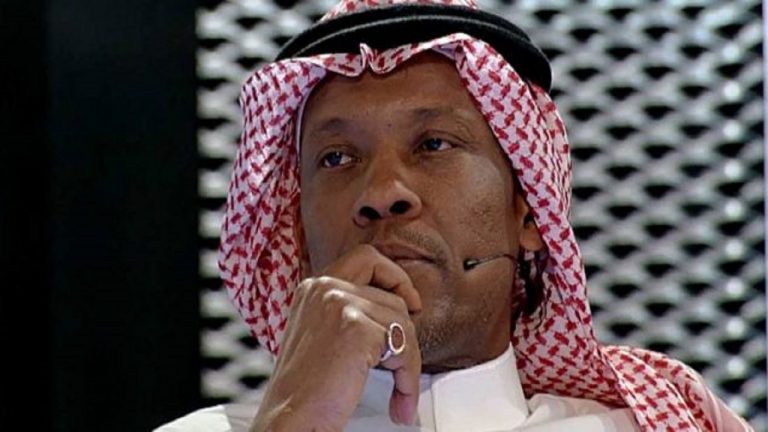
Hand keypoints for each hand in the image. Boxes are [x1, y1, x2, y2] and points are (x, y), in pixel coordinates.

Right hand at [250, 245, 422, 431]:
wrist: (290, 419)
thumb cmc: (305, 388)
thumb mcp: (322, 333)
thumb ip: (349, 312)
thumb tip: (397, 308)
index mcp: (314, 286)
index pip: (367, 259)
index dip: (395, 276)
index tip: (409, 302)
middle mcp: (324, 287)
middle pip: (392, 297)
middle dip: (406, 335)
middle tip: (406, 363)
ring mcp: (340, 303)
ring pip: (403, 323)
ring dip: (409, 364)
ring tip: (400, 393)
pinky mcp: (356, 327)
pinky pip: (404, 348)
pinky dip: (409, 378)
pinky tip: (400, 400)